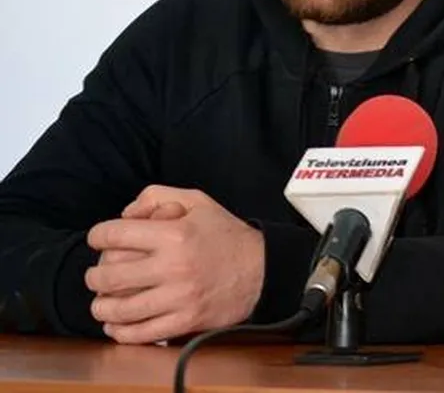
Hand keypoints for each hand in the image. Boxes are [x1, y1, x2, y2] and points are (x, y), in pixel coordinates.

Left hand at [84, 186, 265, 343]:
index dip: (98, 236)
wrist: (264, 269)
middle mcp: (174, 266)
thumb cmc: (227, 235)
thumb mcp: (198, 201)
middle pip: (109, 275)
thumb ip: (157, 196)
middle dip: (95, 275)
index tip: (99, 240)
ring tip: (102, 302)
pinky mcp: (187, 321)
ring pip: (120, 308)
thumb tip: (125, 214)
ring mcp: (180, 297)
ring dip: (102, 306)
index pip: (114, 235)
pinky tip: (116, 324)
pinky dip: (122, 331)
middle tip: (97, 275)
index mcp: (174, 234)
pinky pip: (142, 333)